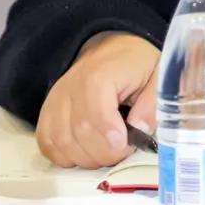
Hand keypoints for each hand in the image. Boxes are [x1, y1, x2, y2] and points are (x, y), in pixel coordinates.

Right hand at [36, 32, 158, 168]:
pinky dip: (65, 156)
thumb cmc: (137, 62)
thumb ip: (152, 104)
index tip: (126, 144)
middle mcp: (71, 87)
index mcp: (100, 76)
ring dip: (86, 158)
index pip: (97, 115)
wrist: (115, 46)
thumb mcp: (157, 76)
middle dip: (105, 152)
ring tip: (107, 149)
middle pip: (79, 133)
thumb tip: (140, 130)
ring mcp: (56, 100)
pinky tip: (85, 151)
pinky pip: (47, 143)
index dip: (111, 139)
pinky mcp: (48, 111)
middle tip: (123, 149)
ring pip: (61, 143)